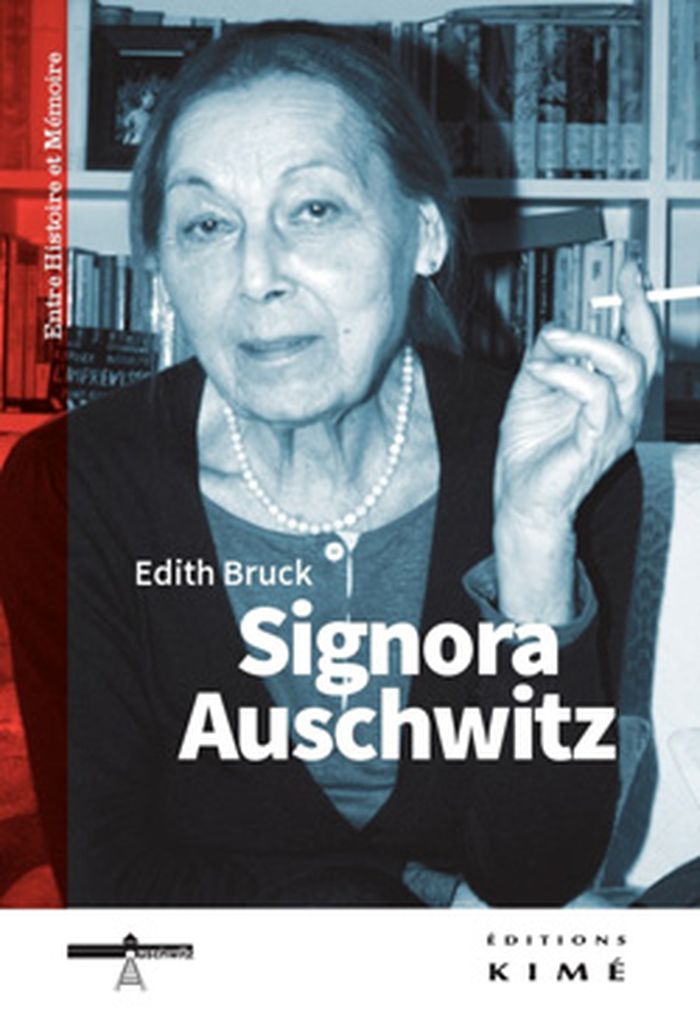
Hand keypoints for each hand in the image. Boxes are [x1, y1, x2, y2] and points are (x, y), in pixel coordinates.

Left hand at [494, 261, 659, 531]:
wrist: (521, 500)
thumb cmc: (531, 453)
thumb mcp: (534, 388)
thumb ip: (548, 356)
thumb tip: (554, 328)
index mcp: (613, 394)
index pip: (637, 343)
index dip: (637, 304)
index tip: (630, 268)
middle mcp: (623, 409)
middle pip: (644, 350)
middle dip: (630, 309)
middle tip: (603, 292)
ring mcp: (614, 426)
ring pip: (625, 366)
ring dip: (585, 344)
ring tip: (552, 344)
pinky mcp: (596, 440)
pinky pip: (596, 394)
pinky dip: (566, 374)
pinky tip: (542, 373)